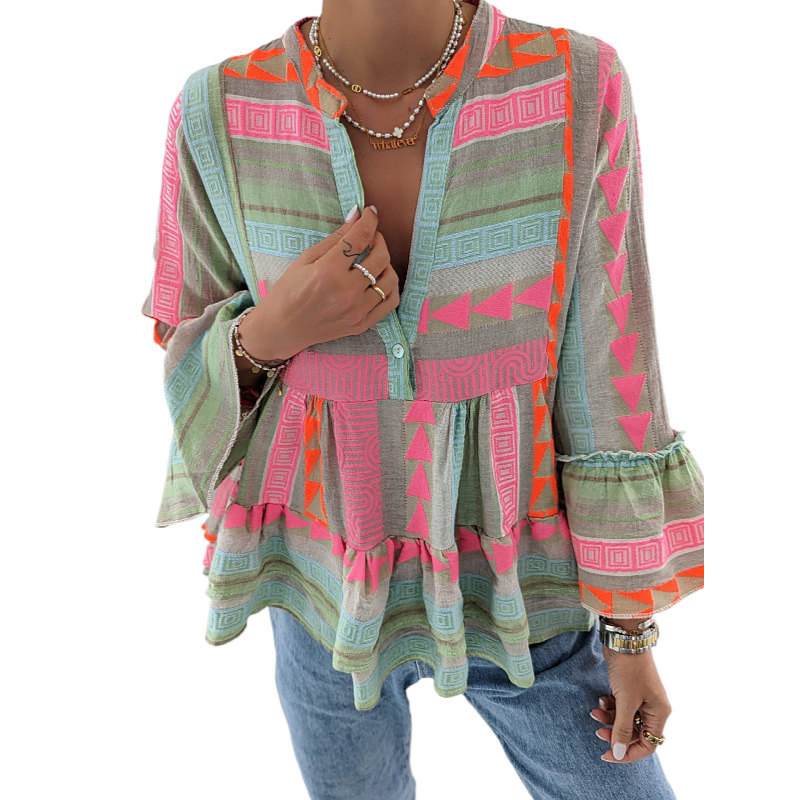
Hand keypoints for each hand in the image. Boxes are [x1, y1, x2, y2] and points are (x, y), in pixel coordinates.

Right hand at [240, 206, 398, 358]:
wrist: (282, 329)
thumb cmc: (289, 291)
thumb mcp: (305, 259)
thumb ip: (335, 238)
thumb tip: (356, 215)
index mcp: (328, 272)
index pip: (360, 238)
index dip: (369, 220)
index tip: (371, 212)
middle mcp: (346, 292)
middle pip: (380, 257)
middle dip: (378, 239)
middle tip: (370, 237)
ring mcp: (356, 311)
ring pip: (389, 279)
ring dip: (385, 264)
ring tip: (373, 260)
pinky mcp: (362, 324)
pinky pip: (389, 302)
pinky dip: (389, 287)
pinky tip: (378, 280)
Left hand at [589, 648, 670, 763]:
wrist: (623, 639)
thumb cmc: (629, 670)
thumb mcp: (625, 702)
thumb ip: (622, 729)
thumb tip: (618, 753)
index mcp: (659, 713)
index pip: (648, 745)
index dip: (628, 753)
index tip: (608, 754)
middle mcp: (653, 708)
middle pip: (634, 733)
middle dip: (615, 733)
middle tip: (597, 730)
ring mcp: (641, 697)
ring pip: (625, 719)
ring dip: (609, 718)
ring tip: (594, 711)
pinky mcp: (629, 688)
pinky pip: (620, 706)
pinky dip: (609, 705)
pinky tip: (600, 699)